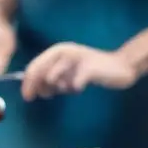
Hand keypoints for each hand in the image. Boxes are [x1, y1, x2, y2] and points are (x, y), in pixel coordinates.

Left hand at [21, 42, 138, 100]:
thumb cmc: (89, 71)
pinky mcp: (89, 67)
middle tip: (44, 96)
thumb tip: (32, 90)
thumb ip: (49, 78)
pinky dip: (75, 89)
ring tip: (70, 86)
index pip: (34, 66)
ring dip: (60, 88)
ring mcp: (76, 58)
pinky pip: (73, 85)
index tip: (27, 97)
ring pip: (54, 79)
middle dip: (37, 87)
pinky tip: (81, 86)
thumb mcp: (66, 73)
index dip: (27, 83)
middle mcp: (64, 50)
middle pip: (39, 72)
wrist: (119, 67)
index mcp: (56, 50)